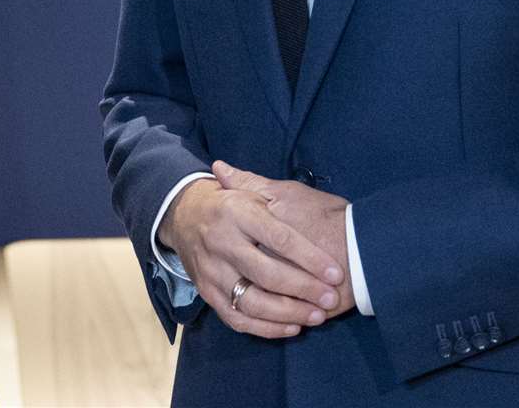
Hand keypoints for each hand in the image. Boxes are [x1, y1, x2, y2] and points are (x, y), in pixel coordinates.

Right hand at [158, 162, 347, 338]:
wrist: (183, 216)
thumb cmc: (229, 205)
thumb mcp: (250, 191)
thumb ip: (284, 201)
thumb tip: (313, 199)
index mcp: (237, 213)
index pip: (279, 238)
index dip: (310, 258)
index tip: (335, 273)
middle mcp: (221, 242)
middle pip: (267, 274)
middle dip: (304, 289)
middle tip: (331, 299)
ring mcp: (212, 271)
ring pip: (252, 302)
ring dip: (289, 313)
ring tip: (317, 316)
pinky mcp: (207, 293)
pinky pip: (237, 318)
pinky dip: (266, 328)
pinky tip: (292, 327)